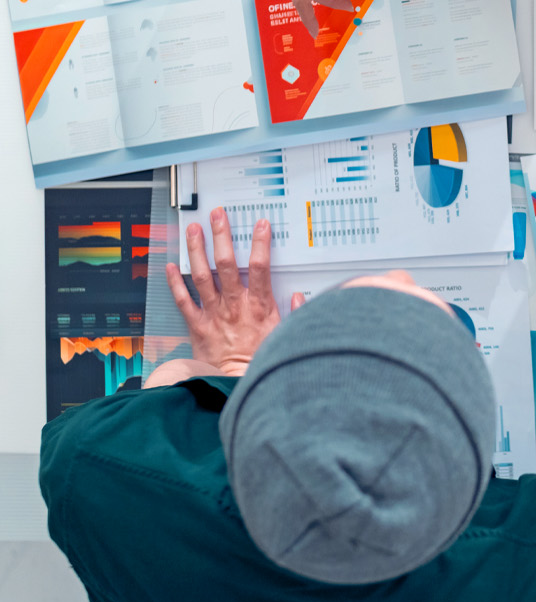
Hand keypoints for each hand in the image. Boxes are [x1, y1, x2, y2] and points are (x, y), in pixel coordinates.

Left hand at [165, 210, 301, 376]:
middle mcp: (234, 306)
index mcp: (259, 307)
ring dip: (197, 251)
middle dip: (222, 237)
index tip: (260, 225)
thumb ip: (294, 314)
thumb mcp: (286, 336)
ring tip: (193, 231)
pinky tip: (170, 266)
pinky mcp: (197, 326)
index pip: (261, 267)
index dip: (261, 243)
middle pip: (227, 264)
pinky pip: (183, 301)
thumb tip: (298, 296)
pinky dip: (175, 283)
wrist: (237, 385)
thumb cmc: (261, 361)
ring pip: (202, 276)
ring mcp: (214, 315)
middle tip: (218, 217)